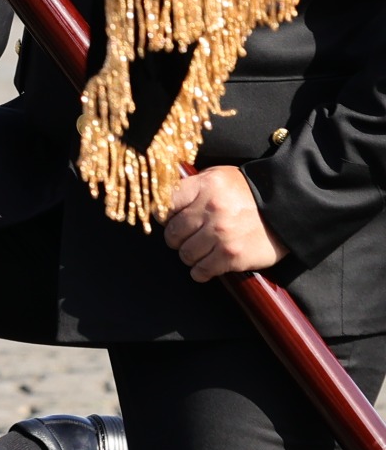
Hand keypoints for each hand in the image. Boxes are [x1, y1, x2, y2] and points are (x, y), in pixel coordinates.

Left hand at [162, 165, 281, 280]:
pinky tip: (203, 268)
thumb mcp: (218, 177)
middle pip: (172, 233)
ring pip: (185, 253)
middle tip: (183, 239)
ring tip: (196, 252)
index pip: (165, 204)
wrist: (288, 209)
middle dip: (175, 238)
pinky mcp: (233, 256)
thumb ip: (191, 186)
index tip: (167, 221)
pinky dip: (199, 272)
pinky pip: (202, 270)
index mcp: (204, 186)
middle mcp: (211, 210)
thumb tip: (161, 198)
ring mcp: (221, 235)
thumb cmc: (248, 192)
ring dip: (188, 256)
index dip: (163, 216)